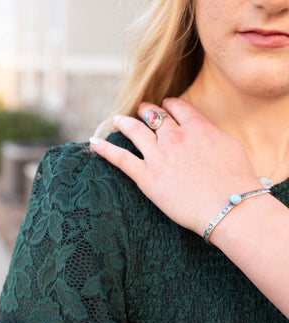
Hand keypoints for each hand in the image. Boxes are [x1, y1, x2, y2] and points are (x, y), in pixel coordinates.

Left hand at [90, 98, 260, 237]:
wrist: (229, 206)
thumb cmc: (238, 183)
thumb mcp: (231, 149)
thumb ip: (213, 138)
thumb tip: (206, 137)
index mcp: (198, 128)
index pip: (178, 108)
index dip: (170, 106)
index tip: (167, 106)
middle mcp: (175, 137)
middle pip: (155, 117)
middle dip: (148, 112)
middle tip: (143, 110)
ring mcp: (159, 156)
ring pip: (135, 131)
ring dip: (126, 123)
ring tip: (118, 119)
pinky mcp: (146, 177)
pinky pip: (120, 159)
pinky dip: (105, 149)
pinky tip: (93, 143)